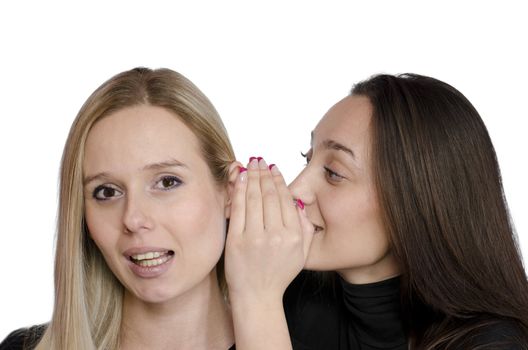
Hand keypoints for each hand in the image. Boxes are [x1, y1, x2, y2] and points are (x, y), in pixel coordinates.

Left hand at [225, 157, 313, 303]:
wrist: (257, 296)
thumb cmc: (278, 275)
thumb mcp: (302, 254)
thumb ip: (305, 229)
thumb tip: (299, 204)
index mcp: (293, 236)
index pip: (285, 200)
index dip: (278, 180)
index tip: (273, 169)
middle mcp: (275, 235)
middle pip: (269, 195)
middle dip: (264, 174)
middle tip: (260, 160)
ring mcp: (254, 237)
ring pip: (253, 198)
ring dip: (251, 177)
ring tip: (250, 164)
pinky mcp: (236, 241)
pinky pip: (238, 209)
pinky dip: (238, 190)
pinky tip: (239, 178)